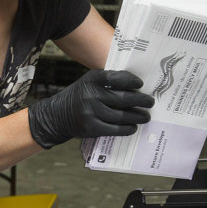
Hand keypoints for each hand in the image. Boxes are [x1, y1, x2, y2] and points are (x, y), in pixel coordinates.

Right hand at [28, 69, 153, 148]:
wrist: (56, 116)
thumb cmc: (79, 97)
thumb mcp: (88, 83)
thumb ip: (108, 82)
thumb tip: (136, 88)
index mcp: (92, 79)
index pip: (117, 78)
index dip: (132, 81)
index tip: (141, 84)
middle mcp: (91, 94)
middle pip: (124, 98)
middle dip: (141, 101)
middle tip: (150, 102)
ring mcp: (91, 112)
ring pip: (122, 115)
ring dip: (138, 116)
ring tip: (145, 116)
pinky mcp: (91, 127)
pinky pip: (115, 129)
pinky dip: (127, 128)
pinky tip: (133, 127)